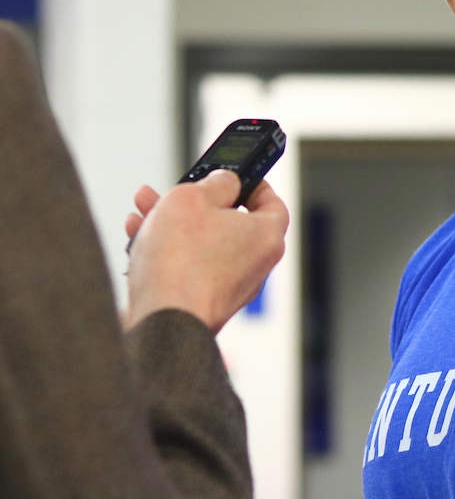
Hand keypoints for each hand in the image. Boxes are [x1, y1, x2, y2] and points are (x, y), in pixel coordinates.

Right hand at [124, 170, 288, 333]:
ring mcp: (230, 287)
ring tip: (145, 204)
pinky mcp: (203, 303)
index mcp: (266, 237)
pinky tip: (138, 235)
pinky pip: (189, 266)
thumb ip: (214, 183)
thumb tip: (225, 182)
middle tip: (178, 187)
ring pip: (204, 243)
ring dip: (174, 222)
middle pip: (230, 222)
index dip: (254, 184)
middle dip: (198, 202)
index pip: (272, 203)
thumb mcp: (193, 198)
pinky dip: (168, 249)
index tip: (236, 175)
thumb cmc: (180, 261)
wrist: (160, 322)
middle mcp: (255, 265)